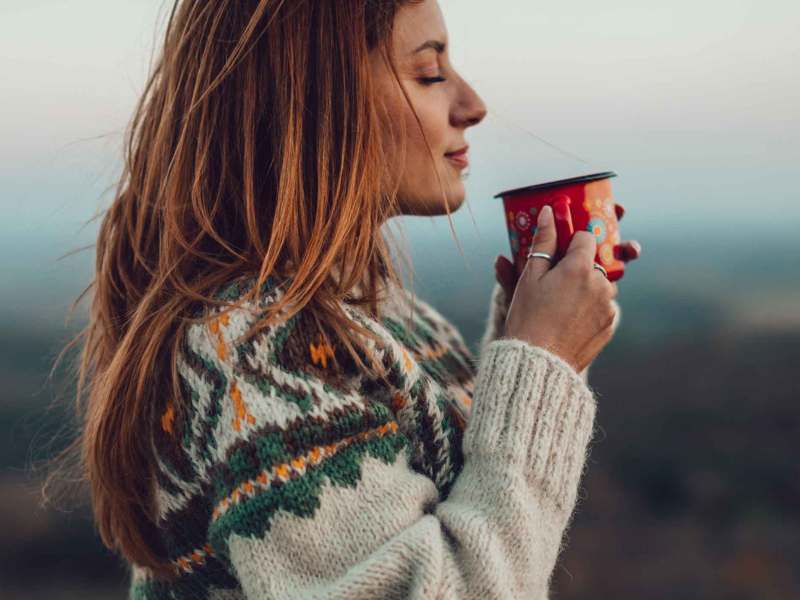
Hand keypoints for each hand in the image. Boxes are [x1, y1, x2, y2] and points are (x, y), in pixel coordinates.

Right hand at [502, 205, 623, 372]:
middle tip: (554, 283)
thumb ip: (543, 242)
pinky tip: (568, 319)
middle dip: (577, 267)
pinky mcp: (609, 325)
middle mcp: (601, 284)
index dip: (570, 242)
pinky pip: (602, 307)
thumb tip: (549, 212)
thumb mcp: (529, 277)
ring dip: (585, 287)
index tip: (559, 252)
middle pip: (593, 262)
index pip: (585, 237)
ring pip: (599, 284)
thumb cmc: (528, 317)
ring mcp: (608, 306)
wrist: (538, 361)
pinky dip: (589, 308)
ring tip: (560, 304)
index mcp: (580, 267)